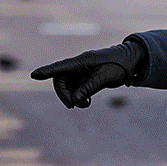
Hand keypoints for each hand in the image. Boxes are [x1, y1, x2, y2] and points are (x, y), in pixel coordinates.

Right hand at [30, 40, 146, 108]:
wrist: (132, 61)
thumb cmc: (119, 65)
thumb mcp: (105, 77)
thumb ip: (89, 88)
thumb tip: (74, 99)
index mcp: (83, 61)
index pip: (61, 67)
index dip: (47, 72)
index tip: (34, 75)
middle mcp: (79, 65)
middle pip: (61, 80)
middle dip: (64, 94)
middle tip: (73, 105)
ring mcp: (82, 71)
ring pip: (67, 86)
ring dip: (72, 97)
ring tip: (85, 104)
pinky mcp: (86, 77)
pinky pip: (75, 88)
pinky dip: (78, 97)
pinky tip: (86, 102)